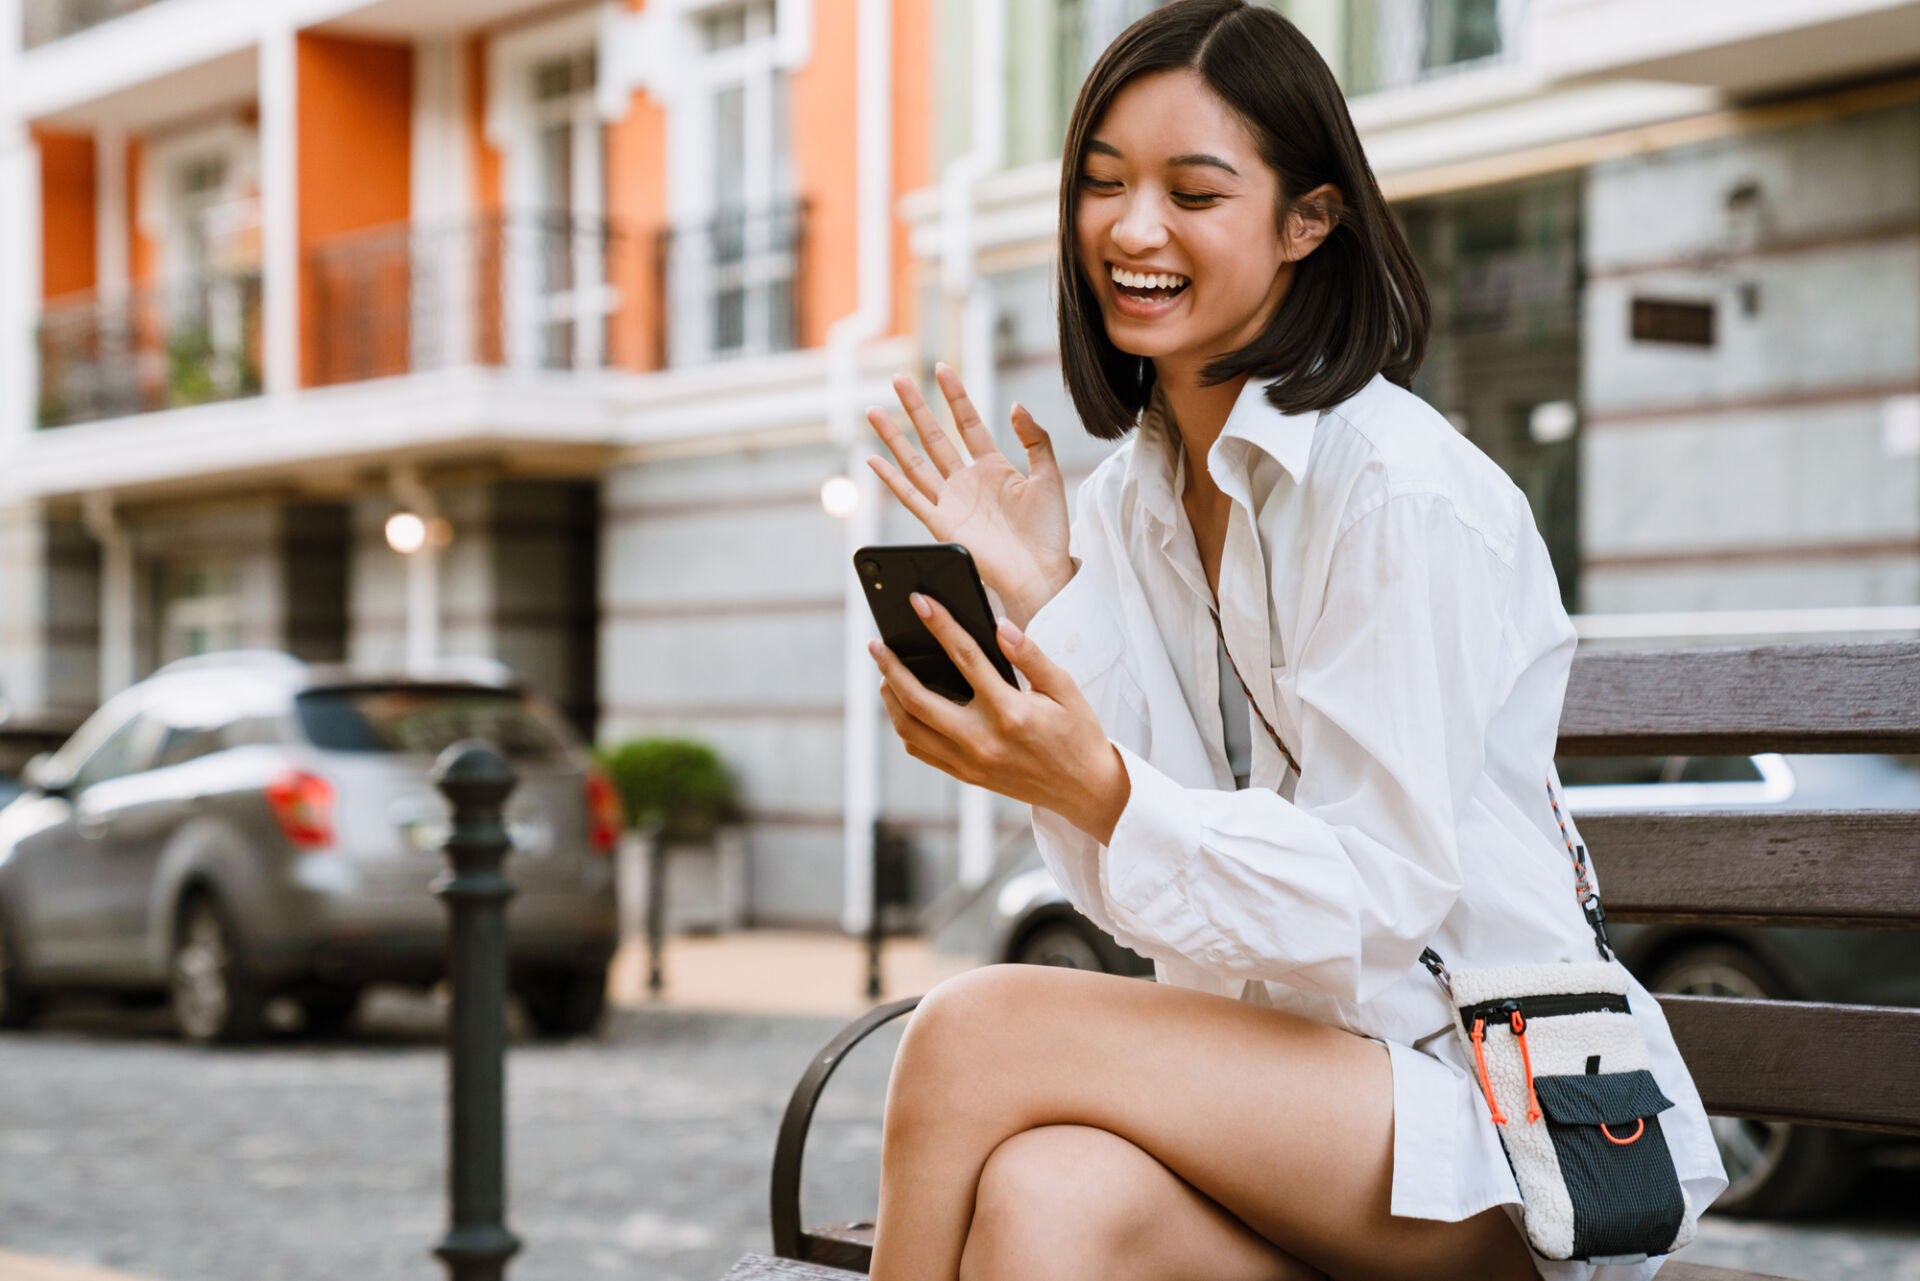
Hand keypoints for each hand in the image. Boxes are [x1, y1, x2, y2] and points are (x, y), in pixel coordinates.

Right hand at [866, 364, 1073, 628]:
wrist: (1041, 573)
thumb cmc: (1049, 531)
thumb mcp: (1049, 476)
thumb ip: (1035, 439)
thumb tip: (1017, 405)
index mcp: (995, 468)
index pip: (968, 423)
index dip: (956, 396)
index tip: (943, 369)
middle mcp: (968, 481)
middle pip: (934, 436)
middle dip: (916, 407)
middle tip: (898, 379)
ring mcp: (952, 502)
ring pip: (915, 461)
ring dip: (894, 437)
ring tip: (875, 411)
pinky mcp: (941, 525)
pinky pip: (911, 497)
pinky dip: (891, 479)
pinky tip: (873, 460)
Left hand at [869, 590, 1129, 843]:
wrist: (1085, 790)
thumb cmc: (1077, 734)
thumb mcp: (1064, 688)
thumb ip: (1030, 655)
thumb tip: (999, 625)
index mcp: (1011, 712)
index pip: (965, 657)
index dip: (940, 624)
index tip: (919, 602)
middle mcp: (983, 740)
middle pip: (918, 699)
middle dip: (891, 667)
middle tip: (876, 644)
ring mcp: (970, 762)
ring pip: (909, 728)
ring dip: (890, 698)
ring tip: (885, 673)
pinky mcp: (966, 775)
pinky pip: (920, 749)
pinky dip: (905, 725)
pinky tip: (904, 705)